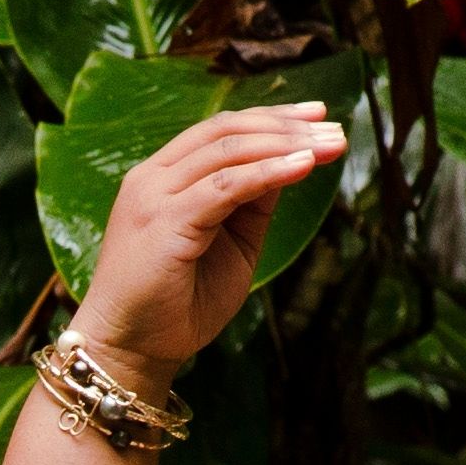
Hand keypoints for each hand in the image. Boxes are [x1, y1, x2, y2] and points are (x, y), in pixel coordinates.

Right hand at [66, 104, 346, 385]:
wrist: (131, 350)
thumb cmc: (177, 305)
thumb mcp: (231, 242)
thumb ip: (253, 202)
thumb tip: (293, 160)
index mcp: (161, 178)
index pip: (219, 131)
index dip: (270, 117)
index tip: (317, 115)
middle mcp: (152, 178)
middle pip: (225, 131)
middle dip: (285, 125)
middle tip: (334, 129)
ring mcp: (154, 197)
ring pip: (227, 151)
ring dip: (285, 143)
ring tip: (329, 144)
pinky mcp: (164, 223)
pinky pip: (225, 187)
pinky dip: (268, 172)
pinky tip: (304, 165)